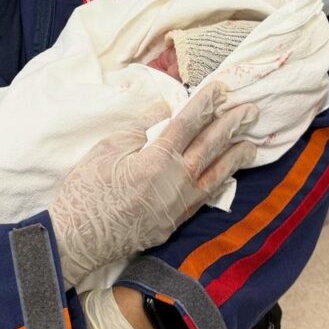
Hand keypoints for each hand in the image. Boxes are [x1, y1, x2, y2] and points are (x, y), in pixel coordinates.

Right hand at [49, 87, 257, 287]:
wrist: (77, 239)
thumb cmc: (86, 190)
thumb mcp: (107, 148)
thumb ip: (140, 127)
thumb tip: (164, 111)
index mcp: (157, 159)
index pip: (188, 123)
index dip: (206, 103)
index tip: (223, 88)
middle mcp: (175, 183)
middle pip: (209, 148)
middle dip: (231, 126)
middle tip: (251, 111)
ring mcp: (178, 207)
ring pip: (215, 176)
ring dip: (234, 158)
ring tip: (251, 145)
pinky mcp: (173, 223)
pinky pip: (203, 198)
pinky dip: (218, 182)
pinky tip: (225, 176)